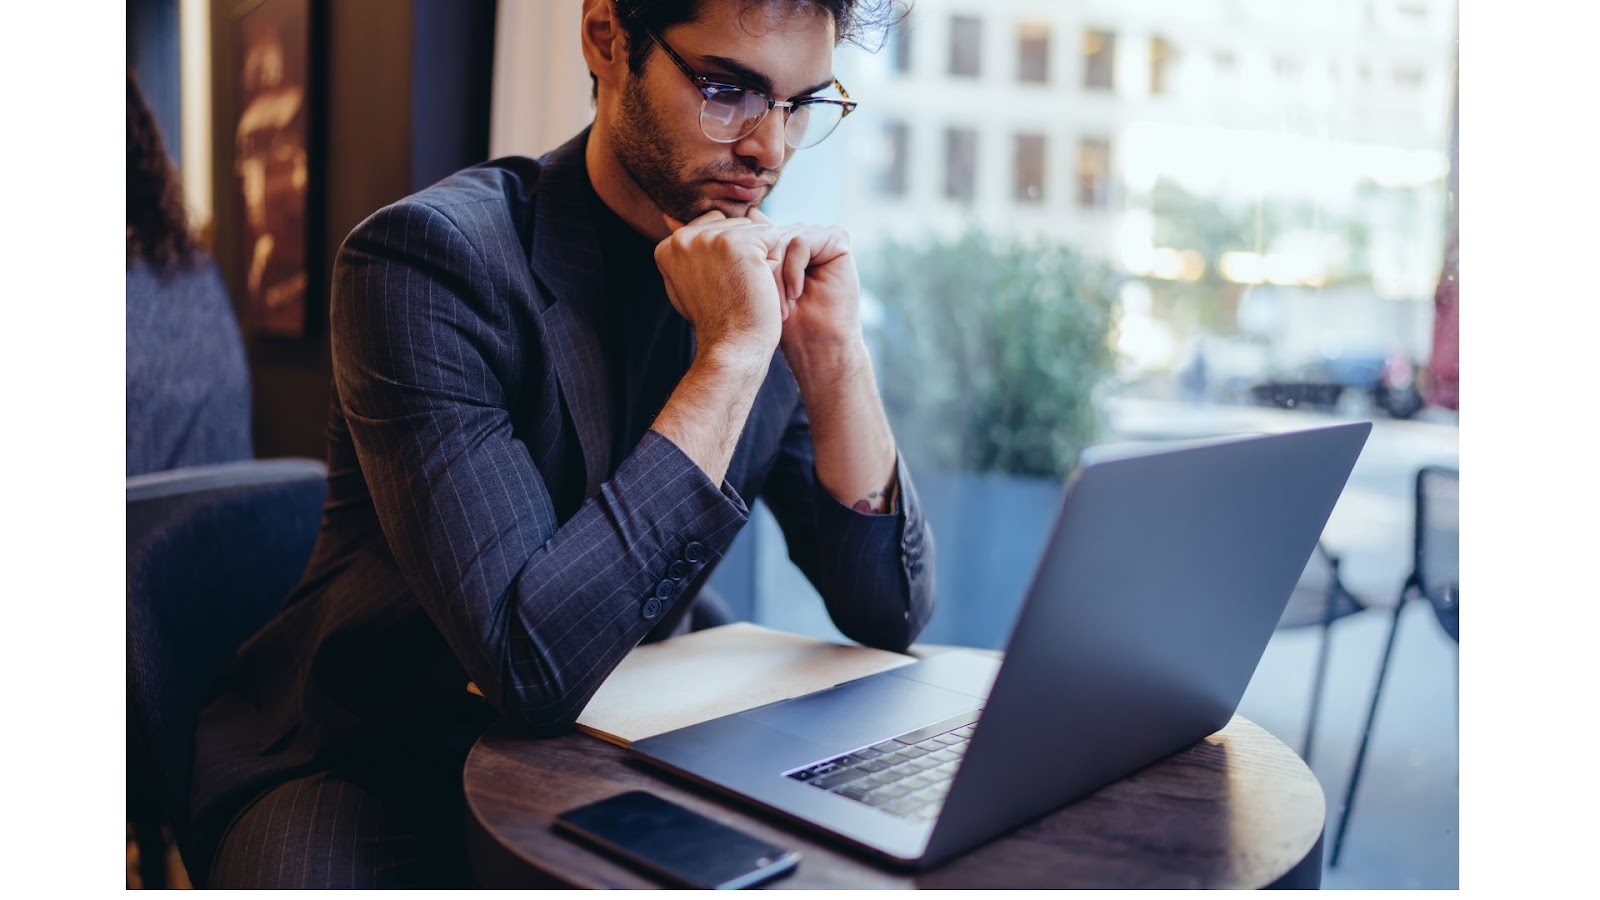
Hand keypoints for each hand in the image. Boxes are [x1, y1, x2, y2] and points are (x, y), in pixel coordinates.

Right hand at [655, 209, 784, 359]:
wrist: (731, 346)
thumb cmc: (716, 320)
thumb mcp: (685, 281)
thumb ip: (681, 251)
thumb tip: (668, 215)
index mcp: (669, 246)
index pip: (713, 226)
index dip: (726, 256)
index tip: (719, 286)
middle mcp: (684, 238)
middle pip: (734, 224)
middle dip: (743, 252)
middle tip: (733, 288)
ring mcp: (710, 239)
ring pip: (754, 229)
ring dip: (760, 257)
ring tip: (745, 287)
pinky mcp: (738, 243)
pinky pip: (773, 236)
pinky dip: (775, 262)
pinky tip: (759, 285)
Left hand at [747, 208, 862, 352]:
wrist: (815, 342)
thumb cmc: (786, 320)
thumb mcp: (759, 281)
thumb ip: (756, 246)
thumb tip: (749, 210)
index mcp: (785, 240)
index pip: (759, 230)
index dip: (753, 261)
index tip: (752, 294)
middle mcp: (803, 234)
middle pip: (770, 236)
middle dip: (766, 272)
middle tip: (768, 303)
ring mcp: (820, 235)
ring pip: (784, 239)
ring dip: (779, 275)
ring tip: (783, 303)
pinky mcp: (837, 239)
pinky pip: (802, 242)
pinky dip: (795, 269)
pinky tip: (796, 293)